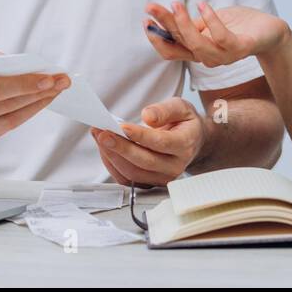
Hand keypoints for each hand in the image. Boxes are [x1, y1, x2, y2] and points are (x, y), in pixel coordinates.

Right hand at [0, 49, 69, 148]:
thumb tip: (34, 71)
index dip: (24, 85)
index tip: (48, 78)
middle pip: (5, 106)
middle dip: (37, 93)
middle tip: (60, 82)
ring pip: (9, 121)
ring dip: (36, 106)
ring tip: (54, 92)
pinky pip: (5, 128)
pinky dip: (24, 115)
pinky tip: (37, 102)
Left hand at [89, 97, 205, 186]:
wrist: (192, 141)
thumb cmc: (184, 123)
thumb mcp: (181, 108)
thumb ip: (165, 110)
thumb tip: (147, 116)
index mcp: (185, 145)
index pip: (161, 143)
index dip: (141, 136)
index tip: (122, 126)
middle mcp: (174, 166)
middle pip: (144, 161)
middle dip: (120, 147)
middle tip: (102, 133)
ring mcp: (162, 178)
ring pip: (133, 173)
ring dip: (112, 156)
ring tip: (99, 137)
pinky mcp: (149, 183)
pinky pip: (126, 179)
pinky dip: (112, 164)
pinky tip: (104, 148)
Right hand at [143, 1, 287, 66]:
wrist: (271, 31)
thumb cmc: (239, 25)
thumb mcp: (210, 21)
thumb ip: (192, 23)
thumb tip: (168, 14)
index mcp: (199, 51)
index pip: (171, 49)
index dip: (156, 38)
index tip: (145, 18)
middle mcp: (209, 57)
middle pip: (180, 45)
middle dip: (163, 26)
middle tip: (151, 7)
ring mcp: (225, 55)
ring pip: (197, 45)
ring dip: (183, 24)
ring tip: (176, 3)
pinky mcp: (241, 48)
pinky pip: (222, 38)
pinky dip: (211, 21)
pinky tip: (204, 5)